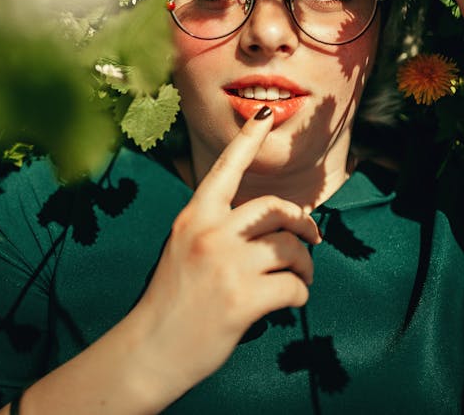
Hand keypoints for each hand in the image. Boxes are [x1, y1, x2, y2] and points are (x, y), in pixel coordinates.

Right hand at [138, 107, 319, 402]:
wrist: (149, 350)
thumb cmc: (170, 300)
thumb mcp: (184, 248)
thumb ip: (216, 229)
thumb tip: (267, 227)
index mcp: (194, 217)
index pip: (225, 168)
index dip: (247, 139)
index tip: (264, 113)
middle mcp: (210, 233)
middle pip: (274, 209)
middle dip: (302, 221)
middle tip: (314, 238)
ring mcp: (226, 265)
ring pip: (289, 248)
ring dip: (305, 265)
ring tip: (300, 278)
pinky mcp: (243, 298)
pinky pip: (292, 287)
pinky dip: (299, 295)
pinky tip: (290, 303)